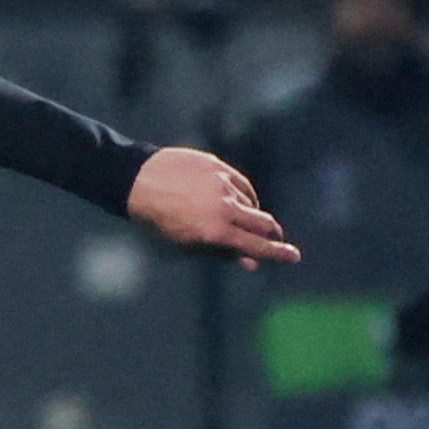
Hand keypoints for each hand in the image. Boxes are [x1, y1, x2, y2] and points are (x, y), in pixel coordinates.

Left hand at [126, 146, 296, 270]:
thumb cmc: (155, 219)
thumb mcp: (183, 244)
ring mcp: (223, 184)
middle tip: (274, 239)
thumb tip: (251, 262)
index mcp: (215, 232)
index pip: (256, 246)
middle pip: (263, 223)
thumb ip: (220, 253)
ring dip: (249, 215)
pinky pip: (241, 184)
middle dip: (272, 234)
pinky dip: (242, 196)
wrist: (134, 181)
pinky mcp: (218, 166)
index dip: (277, 253)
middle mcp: (224, 208)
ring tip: (235, 219)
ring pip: (250, 203)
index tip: (293, 256)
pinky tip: (235, 200)